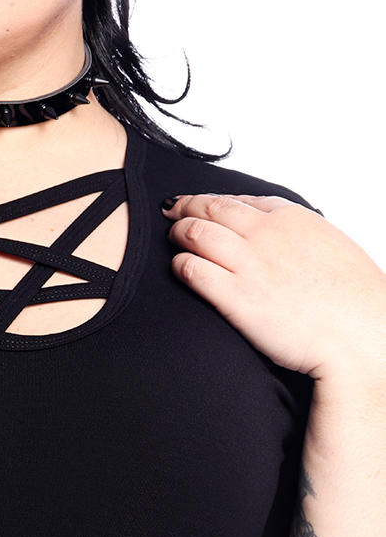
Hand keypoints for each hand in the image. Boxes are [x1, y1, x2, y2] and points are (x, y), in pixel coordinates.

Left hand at [161, 193, 385, 382]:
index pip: (239, 200)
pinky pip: (192, 270)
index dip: (213, 201)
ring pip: (194, 233)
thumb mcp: (332, 248)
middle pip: (210, 209)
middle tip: (173, 211)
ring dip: (178, 233)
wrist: (363, 337)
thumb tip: (287, 240)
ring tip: (173, 238)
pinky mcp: (235, 297)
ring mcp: (249, 263)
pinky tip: (179, 268)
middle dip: (187, 208)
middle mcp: (266, 234)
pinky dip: (180, 265)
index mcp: (292, 218)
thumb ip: (301, 237)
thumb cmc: (357, 300)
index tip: (201, 204)